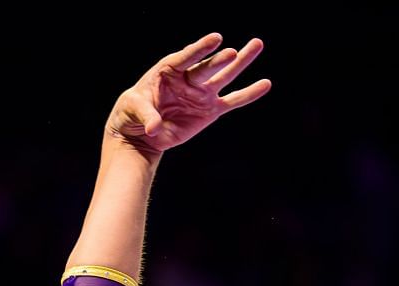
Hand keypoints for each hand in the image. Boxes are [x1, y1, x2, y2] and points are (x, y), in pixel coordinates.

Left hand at [106, 32, 271, 155]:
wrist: (140, 133)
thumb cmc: (132, 113)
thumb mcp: (133, 109)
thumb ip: (146, 115)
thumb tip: (154, 128)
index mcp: (168, 69)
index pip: (186, 56)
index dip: (200, 49)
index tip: (216, 39)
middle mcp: (189, 78)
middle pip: (208, 67)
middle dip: (220, 60)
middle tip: (232, 52)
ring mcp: (202, 93)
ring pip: (225, 76)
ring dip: (241, 61)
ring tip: (257, 44)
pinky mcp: (211, 110)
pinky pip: (233, 101)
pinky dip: (249, 93)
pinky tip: (265, 84)